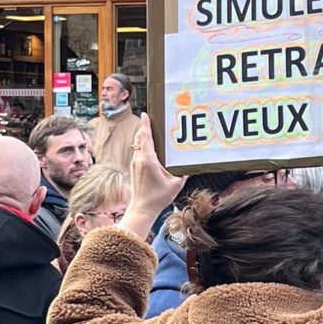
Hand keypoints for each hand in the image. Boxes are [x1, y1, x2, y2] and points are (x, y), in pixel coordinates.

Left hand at [121, 113, 186, 238]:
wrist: (142, 208)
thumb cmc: (158, 197)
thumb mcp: (176, 184)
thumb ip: (183, 172)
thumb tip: (189, 164)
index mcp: (148, 160)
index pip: (145, 137)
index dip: (145, 124)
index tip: (145, 114)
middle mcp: (139, 159)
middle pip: (139, 138)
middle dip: (144, 127)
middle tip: (151, 119)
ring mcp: (134, 163)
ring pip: (137, 144)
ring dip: (143, 136)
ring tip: (151, 131)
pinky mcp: (134, 168)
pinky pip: (137, 152)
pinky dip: (142, 146)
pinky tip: (150, 147)